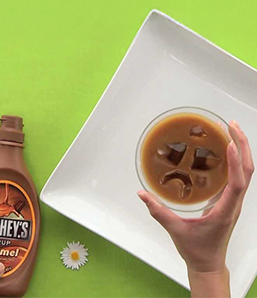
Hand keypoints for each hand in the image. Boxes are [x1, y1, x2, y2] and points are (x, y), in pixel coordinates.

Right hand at [138, 121, 252, 296]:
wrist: (208, 263)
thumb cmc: (196, 249)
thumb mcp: (175, 230)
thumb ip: (158, 211)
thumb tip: (142, 193)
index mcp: (226, 211)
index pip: (237, 183)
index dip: (235, 163)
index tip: (230, 144)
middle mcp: (235, 204)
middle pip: (248, 171)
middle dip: (242, 145)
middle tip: (230, 125)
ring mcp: (234, 201)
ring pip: (246, 172)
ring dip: (242, 149)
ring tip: (230, 130)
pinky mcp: (230, 200)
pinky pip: (238, 176)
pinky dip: (235, 159)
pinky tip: (225, 149)